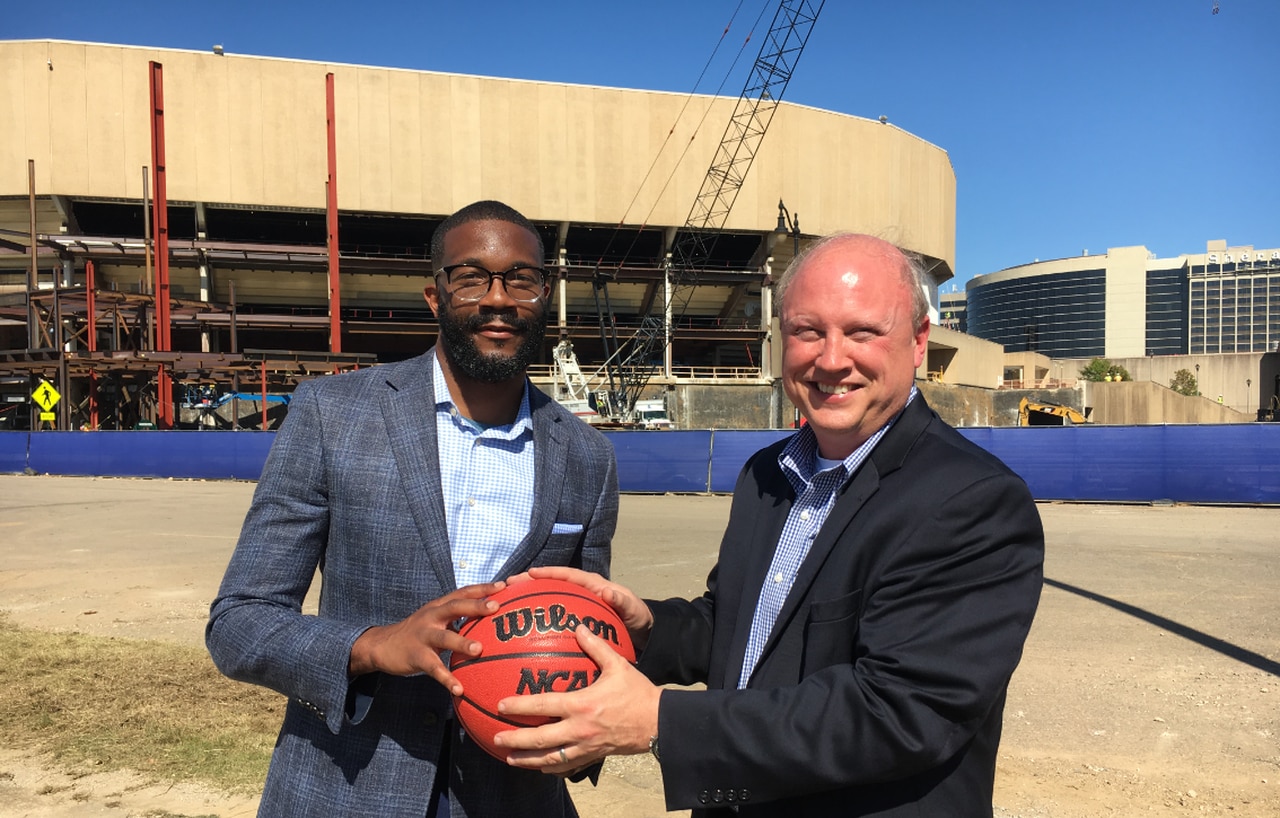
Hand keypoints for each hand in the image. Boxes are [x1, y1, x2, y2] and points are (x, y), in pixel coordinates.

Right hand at [348, 581, 504, 694]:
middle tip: (495, 608)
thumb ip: (458, 619)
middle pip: (454, 607)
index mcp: (439, 606)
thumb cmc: (418, 633)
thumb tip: (489, 621)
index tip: (504, 585)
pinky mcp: (416, 656)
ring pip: (443, 637)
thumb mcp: (436, 620)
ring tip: (479, 649)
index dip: (483, 588)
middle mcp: (431, 616)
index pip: (463, 593)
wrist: (381, 645)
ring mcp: (422, 635)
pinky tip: (460, 689)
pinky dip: (447, 679)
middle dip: (475, 606)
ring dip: (461, 642)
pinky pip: (433, 668)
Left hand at [491, 623, 661, 772]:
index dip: (520, 706)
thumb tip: (578, 627)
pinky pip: (568, 766)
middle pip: (540, 739)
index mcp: (582, 705)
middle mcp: (580, 729)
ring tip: (509, 759)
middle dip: (515, 740)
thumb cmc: (638, 692)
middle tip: (496, 737)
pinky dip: (551, 768)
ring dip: (527, 760)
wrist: (659, 722)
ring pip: (550, 759)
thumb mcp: (618, 665)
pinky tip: (540, 766)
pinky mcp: (593, 757)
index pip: (543, 706)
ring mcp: (586, 747)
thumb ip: (596, 646)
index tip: (501, 705)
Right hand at [513, 566, 654, 649]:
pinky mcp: (576, 615)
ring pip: (551, 595)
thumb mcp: (633, 609)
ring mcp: (578, 602)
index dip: (549, 573)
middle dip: (531, 581)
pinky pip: (556, 611)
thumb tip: (607, 591)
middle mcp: (583, 589)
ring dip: (531, 595)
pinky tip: (526, 624)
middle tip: (509, 584)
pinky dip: (541, 614)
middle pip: (553, 582)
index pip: (568, 574)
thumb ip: (621, 601)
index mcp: (594, 584)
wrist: (641, 630)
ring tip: (510, 598)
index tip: (531, 573)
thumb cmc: (636, 617)